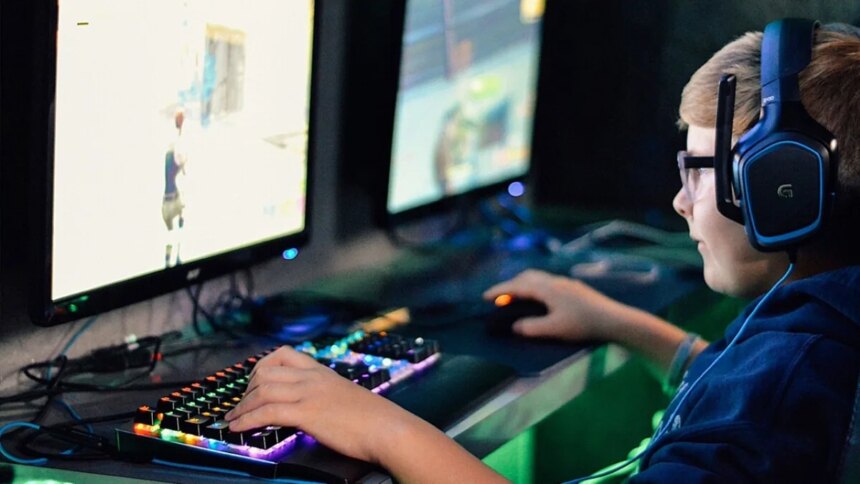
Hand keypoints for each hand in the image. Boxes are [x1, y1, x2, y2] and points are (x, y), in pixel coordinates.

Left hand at [224, 346, 416, 463]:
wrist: (389, 429)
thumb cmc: (374, 420)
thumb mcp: (346, 397)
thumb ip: (326, 396)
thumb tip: (312, 408)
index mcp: (322, 371)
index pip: (283, 354)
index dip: (261, 368)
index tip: (252, 385)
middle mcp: (313, 377)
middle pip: (265, 372)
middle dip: (245, 391)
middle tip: (238, 408)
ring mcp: (309, 393)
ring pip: (262, 391)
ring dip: (241, 408)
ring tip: (231, 421)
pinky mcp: (308, 413)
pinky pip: (267, 412)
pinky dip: (247, 420)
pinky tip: (238, 429)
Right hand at [483, 269, 626, 341]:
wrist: (614, 319)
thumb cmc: (583, 324)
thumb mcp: (554, 329)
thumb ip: (531, 328)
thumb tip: (515, 326)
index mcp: (547, 288)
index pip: (517, 286)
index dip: (500, 291)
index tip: (485, 297)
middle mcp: (555, 281)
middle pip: (526, 277)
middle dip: (510, 285)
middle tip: (498, 298)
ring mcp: (565, 283)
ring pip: (538, 278)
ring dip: (523, 285)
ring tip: (516, 297)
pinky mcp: (574, 288)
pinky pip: (547, 282)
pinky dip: (534, 288)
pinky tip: (539, 299)